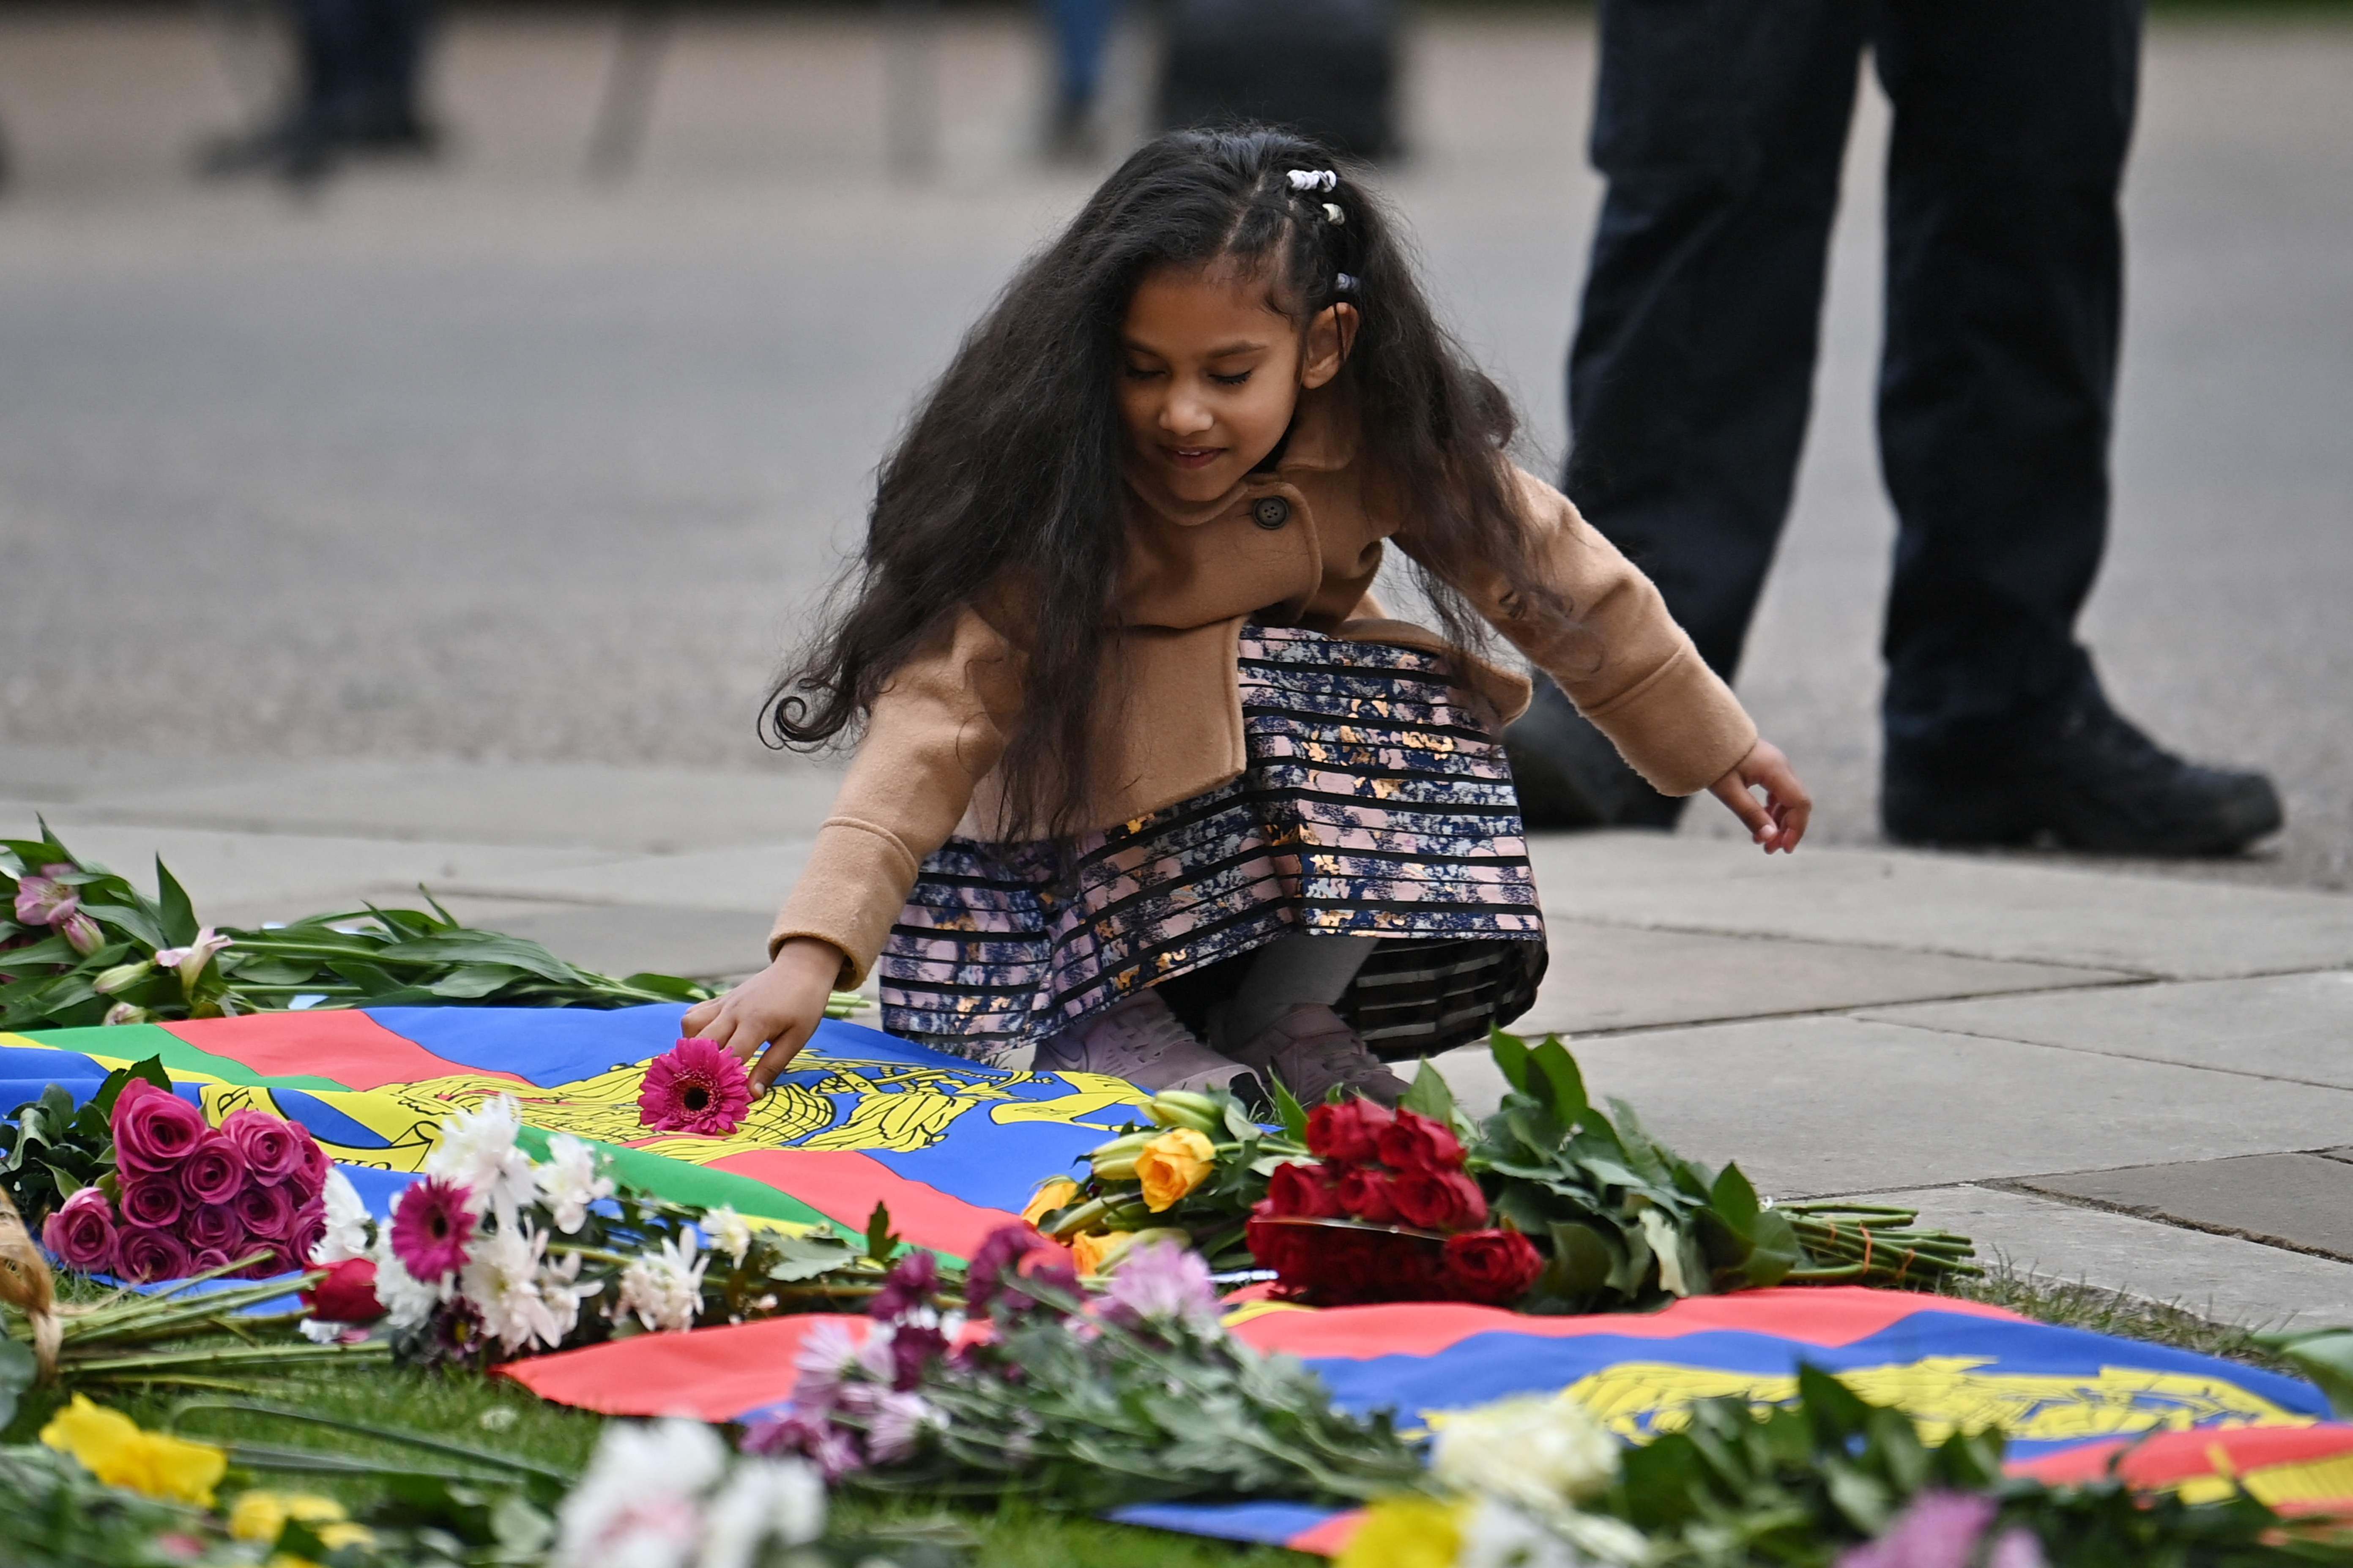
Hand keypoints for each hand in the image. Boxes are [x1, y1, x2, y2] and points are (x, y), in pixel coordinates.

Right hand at [680, 938, 844, 1091]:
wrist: (801, 968)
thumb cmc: (804, 1004)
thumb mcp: (797, 1038)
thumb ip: (772, 1066)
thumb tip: (752, 1096)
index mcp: (755, 1022)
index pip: (729, 1058)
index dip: (724, 1081)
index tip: (724, 1099)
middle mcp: (733, 1011)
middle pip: (702, 1043)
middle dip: (702, 1069)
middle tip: (708, 1089)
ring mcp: (724, 1003)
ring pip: (691, 1026)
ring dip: (693, 1048)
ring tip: (706, 1065)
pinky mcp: (720, 999)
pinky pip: (695, 1014)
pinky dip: (693, 1031)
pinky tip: (706, 1043)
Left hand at [1707, 739, 1810, 853]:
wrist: (1702, 733)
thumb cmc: (1713, 760)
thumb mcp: (1728, 791)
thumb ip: (1750, 814)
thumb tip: (1770, 839)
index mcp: (1776, 769)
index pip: (1799, 803)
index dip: (1796, 829)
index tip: (1784, 849)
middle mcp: (1781, 765)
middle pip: (1797, 802)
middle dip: (1787, 829)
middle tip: (1770, 850)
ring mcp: (1776, 764)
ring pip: (1788, 798)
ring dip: (1779, 821)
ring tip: (1762, 842)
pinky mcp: (1767, 766)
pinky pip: (1778, 791)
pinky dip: (1773, 810)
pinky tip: (1762, 823)